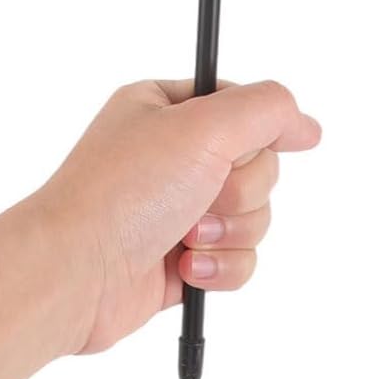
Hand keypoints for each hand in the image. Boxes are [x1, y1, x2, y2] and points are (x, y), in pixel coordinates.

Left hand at [40, 78, 320, 354]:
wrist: (74, 273)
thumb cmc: (122, 193)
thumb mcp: (202, 128)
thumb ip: (263, 111)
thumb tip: (303, 121)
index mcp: (164, 106)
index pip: (242, 105)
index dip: (264, 128)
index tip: (291, 141)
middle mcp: (170, 153)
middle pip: (256, 165)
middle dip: (241, 191)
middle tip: (205, 195)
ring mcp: (175, 206)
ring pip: (252, 216)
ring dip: (230, 232)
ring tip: (187, 237)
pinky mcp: (180, 257)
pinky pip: (236, 258)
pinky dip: (221, 267)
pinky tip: (186, 269)